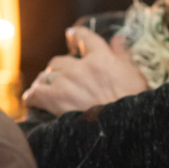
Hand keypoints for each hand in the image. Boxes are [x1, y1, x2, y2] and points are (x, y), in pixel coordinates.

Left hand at [22, 28, 146, 114]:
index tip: (71, 36)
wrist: (125, 131)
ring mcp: (67, 83)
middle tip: (63, 80)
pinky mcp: (55, 100)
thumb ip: (124, 57)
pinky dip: (33, 98)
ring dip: (46, 84)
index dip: (75, 36)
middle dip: (60, 70)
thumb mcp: (136, 78)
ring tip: (49, 93)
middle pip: (60, 61)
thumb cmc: (134, 105)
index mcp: (103, 59)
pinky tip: (34, 102)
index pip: (84, 37)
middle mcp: (82, 68)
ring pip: (46, 76)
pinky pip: (35, 93)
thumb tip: (118, 38)